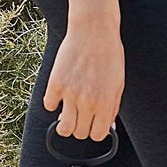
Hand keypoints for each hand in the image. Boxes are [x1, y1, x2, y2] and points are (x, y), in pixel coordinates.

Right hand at [43, 19, 125, 141]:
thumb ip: (112, 107)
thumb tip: (108, 127)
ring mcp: (69, 94)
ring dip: (65, 123)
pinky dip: (53, 102)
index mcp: (105, 103)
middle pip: (79, 134)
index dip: (95, 130)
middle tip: (81, 115)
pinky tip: (60, 93)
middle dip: (80, 127)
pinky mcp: (55, 83)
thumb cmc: (109, 56)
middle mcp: (87, 102)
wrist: (94, 31)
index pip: (97, 135)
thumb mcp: (118, 84)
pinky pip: (48, 105)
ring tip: (68, 113)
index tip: (93, 123)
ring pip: (63, 128)